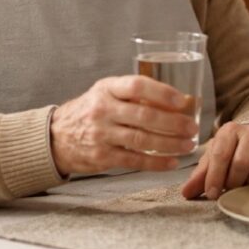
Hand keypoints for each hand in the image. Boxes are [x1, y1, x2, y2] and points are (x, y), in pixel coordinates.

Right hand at [49, 75, 197, 175]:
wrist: (55, 137)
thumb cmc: (91, 110)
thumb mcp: (106, 93)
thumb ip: (134, 94)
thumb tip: (177, 101)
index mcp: (107, 88)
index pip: (137, 86)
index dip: (162, 93)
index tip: (183, 101)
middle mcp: (103, 110)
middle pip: (144, 116)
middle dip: (173, 123)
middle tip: (193, 128)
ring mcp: (101, 134)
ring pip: (142, 140)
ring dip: (170, 144)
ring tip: (188, 145)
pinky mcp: (102, 157)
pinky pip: (134, 160)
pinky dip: (156, 163)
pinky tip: (172, 162)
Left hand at [181, 122, 248, 199]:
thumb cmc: (233, 151)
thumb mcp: (215, 158)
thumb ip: (200, 175)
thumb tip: (186, 193)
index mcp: (229, 130)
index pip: (220, 154)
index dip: (214, 177)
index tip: (211, 193)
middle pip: (240, 164)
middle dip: (232, 183)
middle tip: (228, 190)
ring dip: (247, 184)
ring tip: (242, 185)